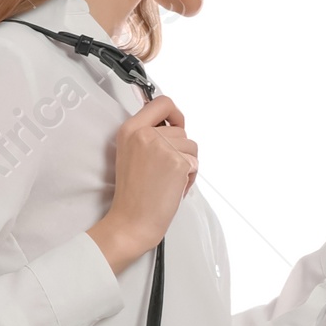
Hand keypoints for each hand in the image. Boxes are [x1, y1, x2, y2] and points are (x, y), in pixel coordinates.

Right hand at [89, 94, 197, 274]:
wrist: (131, 222)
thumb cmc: (133, 196)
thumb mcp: (131, 154)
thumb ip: (148, 136)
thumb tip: (174, 126)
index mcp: (130, 129)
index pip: (162, 103)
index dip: (174, 114)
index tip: (176, 125)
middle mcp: (145, 134)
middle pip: (181, 130)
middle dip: (180, 150)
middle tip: (165, 172)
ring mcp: (162, 147)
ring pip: (191, 146)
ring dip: (186, 165)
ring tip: (168, 182)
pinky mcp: (177, 162)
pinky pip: (195, 163)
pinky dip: (189, 178)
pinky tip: (174, 189)